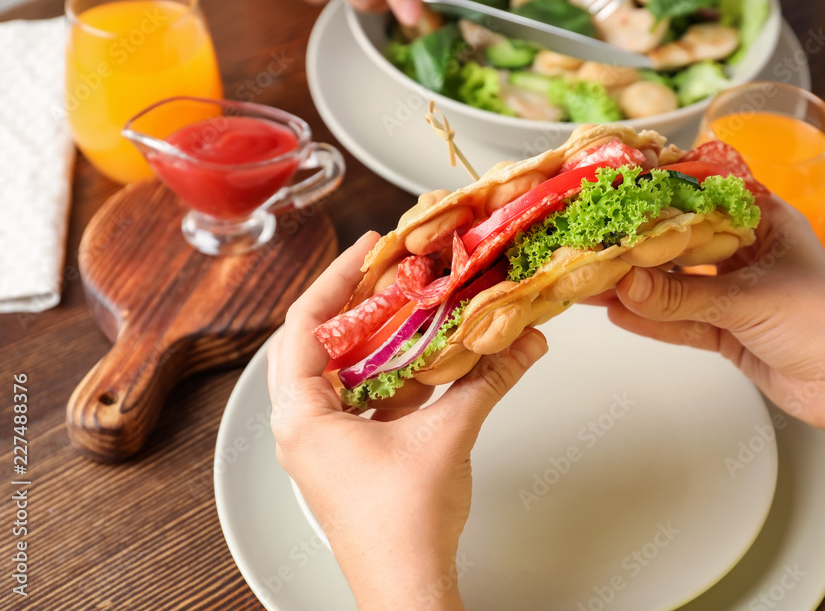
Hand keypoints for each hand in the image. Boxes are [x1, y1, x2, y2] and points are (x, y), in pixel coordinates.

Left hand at [267, 231, 547, 607]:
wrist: (408, 587)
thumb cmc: (403, 526)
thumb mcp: (448, 434)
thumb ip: (488, 378)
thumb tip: (522, 341)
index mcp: (303, 417)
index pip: (304, 324)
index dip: (337, 278)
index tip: (370, 248)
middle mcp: (302, 428)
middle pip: (313, 343)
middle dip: (351, 303)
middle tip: (384, 270)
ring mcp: (322, 446)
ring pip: (336, 373)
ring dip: (370, 339)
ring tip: (405, 307)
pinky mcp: (345, 460)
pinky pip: (357, 401)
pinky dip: (385, 374)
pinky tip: (421, 361)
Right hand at [596, 196, 824, 434]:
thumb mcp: (748, 299)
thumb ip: (682, 298)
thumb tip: (628, 286)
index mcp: (763, 221)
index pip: (700, 200)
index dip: (657, 199)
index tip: (615, 199)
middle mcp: (747, 253)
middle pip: (682, 246)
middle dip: (639, 250)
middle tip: (596, 248)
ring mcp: (737, 295)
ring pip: (678, 287)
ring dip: (640, 288)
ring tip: (595, 283)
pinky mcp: (730, 332)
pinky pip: (683, 322)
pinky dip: (654, 320)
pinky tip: (620, 312)